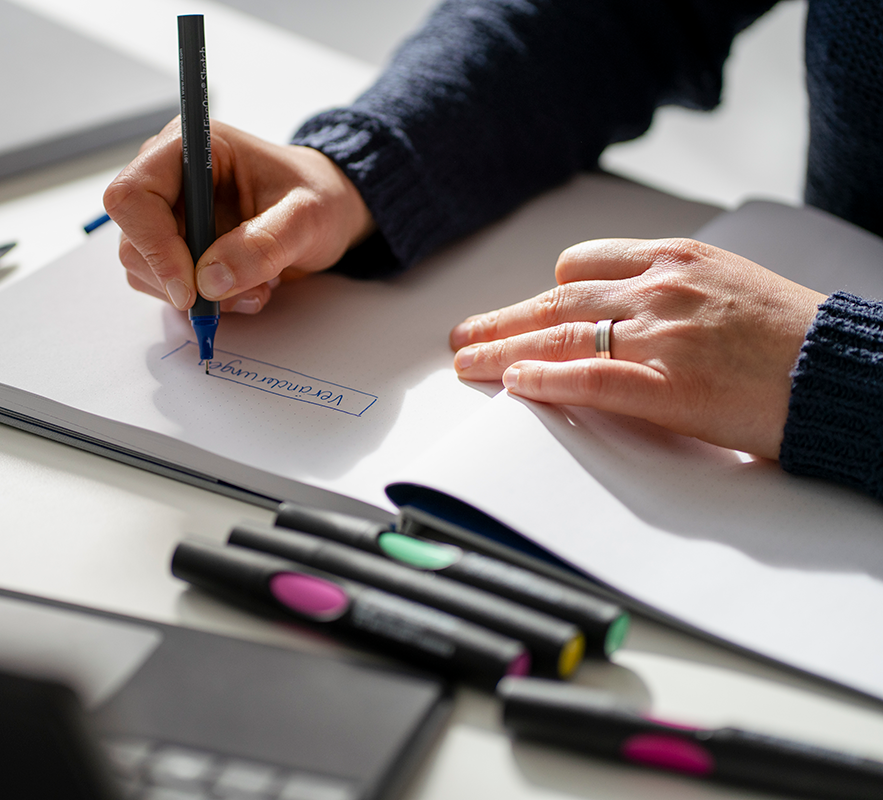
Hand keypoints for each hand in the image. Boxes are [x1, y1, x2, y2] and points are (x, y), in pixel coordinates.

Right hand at [103, 118, 373, 313]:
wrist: (325, 212)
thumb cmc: (319, 198)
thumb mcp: (308, 218)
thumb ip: (263, 245)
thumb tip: (210, 279)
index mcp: (191, 148)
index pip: (133, 196)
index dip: (154, 246)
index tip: (191, 289)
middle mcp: (168, 177)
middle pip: (133, 241)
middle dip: (182, 280)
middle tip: (239, 293)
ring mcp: (168, 213)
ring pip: (144, 270)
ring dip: (197, 296)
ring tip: (254, 288)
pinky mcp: (175, 245)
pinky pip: (164, 285)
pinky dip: (202, 300)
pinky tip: (244, 288)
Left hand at [449, 238, 825, 458]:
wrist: (843, 370)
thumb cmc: (793, 334)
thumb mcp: (728, 284)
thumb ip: (670, 290)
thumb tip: (621, 310)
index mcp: (674, 258)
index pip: (581, 266)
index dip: (542, 294)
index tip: (520, 312)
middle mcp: (659, 289)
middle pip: (555, 303)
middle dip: (501, 322)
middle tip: (464, 338)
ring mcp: (660, 336)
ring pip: (557, 338)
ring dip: (501, 351)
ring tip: (467, 364)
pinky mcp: (670, 386)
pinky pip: (588, 379)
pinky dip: (543, 381)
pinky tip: (513, 384)